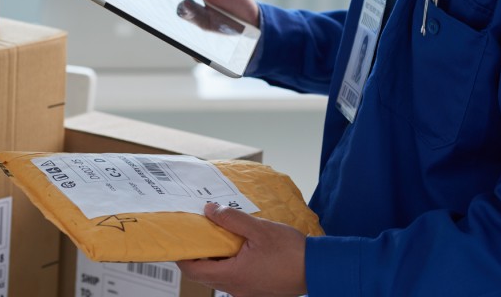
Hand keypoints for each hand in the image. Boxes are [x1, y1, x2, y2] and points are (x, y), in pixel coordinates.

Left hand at [177, 203, 307, 296]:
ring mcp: (247, 291)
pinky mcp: (257, 290)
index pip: (194, 269)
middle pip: (205, 273)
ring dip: (216, 258)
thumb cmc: (292, 252)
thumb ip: (232, 219)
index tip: (180, 240)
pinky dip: (231, 263)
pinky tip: (239, 246)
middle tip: (199, 233)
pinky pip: (235, 277)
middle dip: (199, 254)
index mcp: (232, 275)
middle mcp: (236, 288)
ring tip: (219, 235)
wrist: (320, 269)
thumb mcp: (259, 229)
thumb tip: (209, 210)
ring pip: (220, 275)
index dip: (182, 255)